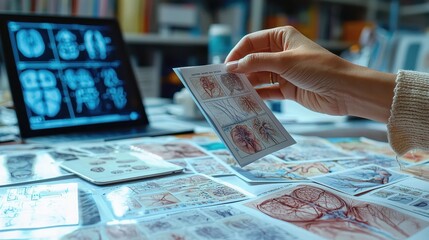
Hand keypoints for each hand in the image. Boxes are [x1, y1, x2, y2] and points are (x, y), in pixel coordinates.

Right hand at [225, 26, 395, 121]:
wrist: (344, 90)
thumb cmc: (318, 68)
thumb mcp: (284, 61)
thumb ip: (256, 63)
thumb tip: (232, 66)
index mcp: (281, 37)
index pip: (251, 42)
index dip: (237, 53)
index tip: (225, 67)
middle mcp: (281, 53)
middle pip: (253, 60)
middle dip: (240, 70)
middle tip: (225, 82)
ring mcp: (284, 72)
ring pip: (259, 76)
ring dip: (247, 84)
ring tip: (232, 93)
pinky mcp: (288, 89)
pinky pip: (267, 91)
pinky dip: (258, 95)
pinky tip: (247, 100)